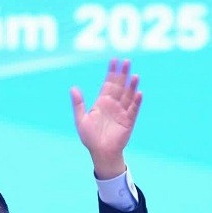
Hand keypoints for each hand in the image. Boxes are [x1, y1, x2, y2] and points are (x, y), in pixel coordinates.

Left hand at [70, 58, 142, 178]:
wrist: (100, 153)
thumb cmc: (90, 138)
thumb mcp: (81, 120)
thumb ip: (78, 104)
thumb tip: (73, 88)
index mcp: (102, 102)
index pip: (108, 83)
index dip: (111, 72)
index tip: (114, 60)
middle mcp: (113, 105)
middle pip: (120, 86)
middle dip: (123, 74)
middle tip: (127, 61)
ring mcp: (122, 112)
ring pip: (128, 96)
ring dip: (131, 86)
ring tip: (134, 76)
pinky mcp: (128, 122)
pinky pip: (133, 110)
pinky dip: (136, 102)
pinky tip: (138, 93)